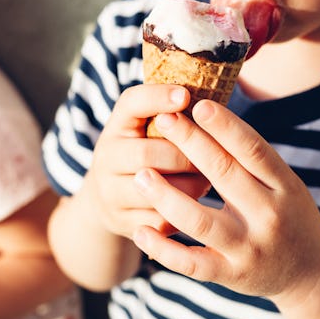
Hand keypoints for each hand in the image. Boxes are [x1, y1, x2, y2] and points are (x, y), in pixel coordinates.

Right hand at [85, 84, 210, 238]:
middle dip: (186, 156)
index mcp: (117, 125)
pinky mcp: (122, 223)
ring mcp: (110, 193)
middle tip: (213, 158)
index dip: (158, 98)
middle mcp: (106, 157)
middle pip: (148, 154)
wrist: (108, 198)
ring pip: (156, 191)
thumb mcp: (146, 125)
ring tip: (207, 181)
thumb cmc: (143, 150)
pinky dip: (182, 215)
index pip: (132, 103)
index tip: (185, 96)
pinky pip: (158, 221)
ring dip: (189, 187)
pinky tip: (194, 208)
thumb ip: (169, 110)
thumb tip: (209, 98)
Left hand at [131, 99, 319, 302]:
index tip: (198, 104)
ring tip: (142, 175)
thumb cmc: (289, 216)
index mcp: (285, 186)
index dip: (226, 126)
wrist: (312, 274)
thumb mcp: (285, 184)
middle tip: (163, 120)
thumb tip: (208, 115)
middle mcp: (269, 215)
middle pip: (225, 174)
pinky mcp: (231, 275)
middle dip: (190, 143)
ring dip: (167, 196)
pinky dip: (163, 247)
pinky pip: (191, 263)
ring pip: (200, 220)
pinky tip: (141, 230)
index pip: (253, 149)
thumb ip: (253, 159)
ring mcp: (249, 248)